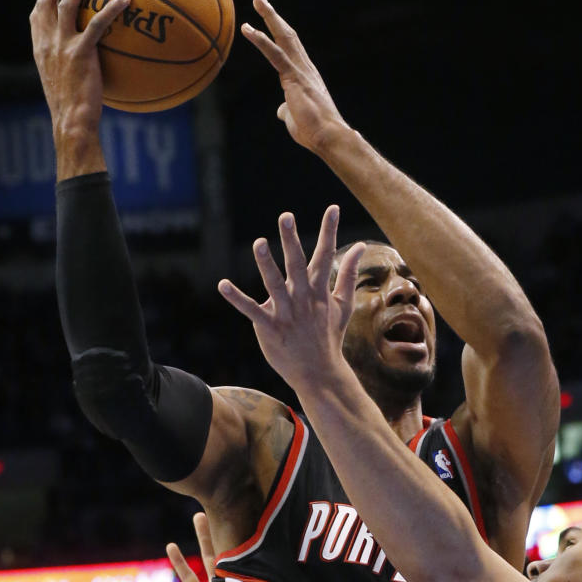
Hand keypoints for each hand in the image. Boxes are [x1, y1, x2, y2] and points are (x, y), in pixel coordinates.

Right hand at [29, 0, 129, 139]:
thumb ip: (67, 67)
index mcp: (40, 48)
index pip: (37, 13)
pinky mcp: (80, 53)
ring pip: (68, 2)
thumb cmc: (70, 112)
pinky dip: (112, 7)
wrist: (70, 123)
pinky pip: (97, 23)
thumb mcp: (61, 85)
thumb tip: (85, 64)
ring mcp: (62, 45)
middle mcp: (47, 42)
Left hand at [218, 206, 363, 392]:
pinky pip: (251, 310)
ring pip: (275, 284)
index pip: (326, 255)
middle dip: (292, 240)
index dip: (329, 231)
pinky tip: (222, 285)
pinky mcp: (270, 327)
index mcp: (319, 291)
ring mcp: (286, 313)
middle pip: (297, 264)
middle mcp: (303, 298)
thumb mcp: (344, 304)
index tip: (333, 208)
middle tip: (287, 216)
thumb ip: (348, 274)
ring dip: (266, 263)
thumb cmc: (329, 336)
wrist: (320, 372)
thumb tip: (359, 246)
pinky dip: (236, 298)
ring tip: (259, 242)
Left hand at [241, 0, 347, 152]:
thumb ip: (287, 110)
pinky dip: (261, 40)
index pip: (290, 47)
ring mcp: (300, 70)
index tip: (268, 17)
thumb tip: (281, 111)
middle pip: (287, 34)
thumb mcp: (295, 118)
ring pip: (284, 36)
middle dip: (272, 15)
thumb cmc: (313, 131)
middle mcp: (304, 67)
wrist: (328, 137)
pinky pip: (275, 54)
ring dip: (269, 16)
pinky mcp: (294, 78)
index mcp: (304, 75)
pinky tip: (249, 29)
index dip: (279, 30)